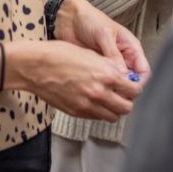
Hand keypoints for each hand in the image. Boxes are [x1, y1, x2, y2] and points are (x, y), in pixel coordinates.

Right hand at [8, 39, 140, 121]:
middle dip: (127, 101)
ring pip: (113, 117)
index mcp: (107, 74)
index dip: (135, 88)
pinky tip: (95, 102)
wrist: (37, 66)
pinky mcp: (76, 112)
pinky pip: (96, 118)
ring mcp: (88, 105)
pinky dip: (100, 112)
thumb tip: (122, 74)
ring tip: (109, 99)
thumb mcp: (92, 54)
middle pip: (126, 108)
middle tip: (123, 95)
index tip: (132, 85)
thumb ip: (109, 66)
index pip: (134, 90)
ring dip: (114, 109)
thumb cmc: (61, 54)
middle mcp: (100, 92)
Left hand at [55, 0, 150, 82]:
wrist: (69, 19)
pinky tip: (95, 87)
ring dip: (112, 89)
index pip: (143, 70)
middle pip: (132, 81)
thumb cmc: (90, 19)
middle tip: (116, 94)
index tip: (130, 90)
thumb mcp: (104, 34)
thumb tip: (122, 74)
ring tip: (104, 90)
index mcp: (130, 47)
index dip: (139, 82)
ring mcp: (109, 65)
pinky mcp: (97, 70)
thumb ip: (114, 54)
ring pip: (117, 84)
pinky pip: (103, 83)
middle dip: (126, 89)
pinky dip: (101, 87)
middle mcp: (122, 58)